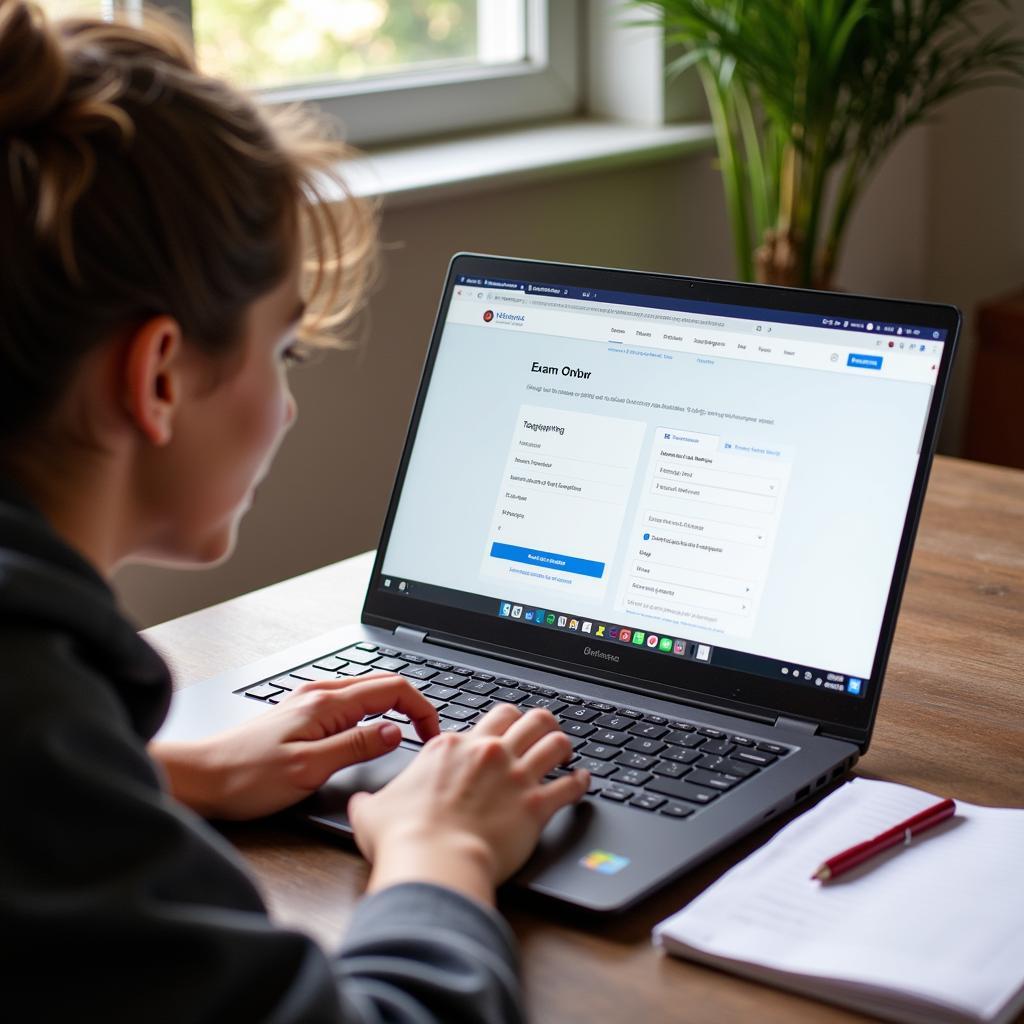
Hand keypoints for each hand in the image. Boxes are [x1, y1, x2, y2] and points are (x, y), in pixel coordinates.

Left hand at [150, 673, 438, 819]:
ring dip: (392, 708)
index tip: (431, 735)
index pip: (393, 689)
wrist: (199, 778)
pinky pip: (348, 705)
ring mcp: (308, 702)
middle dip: (412, 705)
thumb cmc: (246, 777)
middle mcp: (318, 694)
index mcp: (326, 703)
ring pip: (366, 694)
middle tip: (426, 736)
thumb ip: (357, 746)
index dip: (421, 708)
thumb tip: (396, 732)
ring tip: (407, 734)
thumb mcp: (310, 768)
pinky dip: (371, 714)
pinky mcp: (299, 715)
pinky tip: (371, 732)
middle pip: (383, 685)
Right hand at [349, 703, 589, 906]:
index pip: (486, 718)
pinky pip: (570, 785)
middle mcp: (488, 752)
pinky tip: (583, 781)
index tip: (500, 734)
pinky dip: (580, 782)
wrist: (432, 862)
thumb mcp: (372, 811)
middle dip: (537, 721)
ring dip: (561, 744)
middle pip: (526, 717)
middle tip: (540, 730)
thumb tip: (359, 803)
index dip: (498, 724)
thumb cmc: (403, 838)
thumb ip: (370, 801)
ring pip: (554, 740)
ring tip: (564, 749)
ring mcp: (514, 776)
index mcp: (451, 747)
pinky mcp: (535, 805)